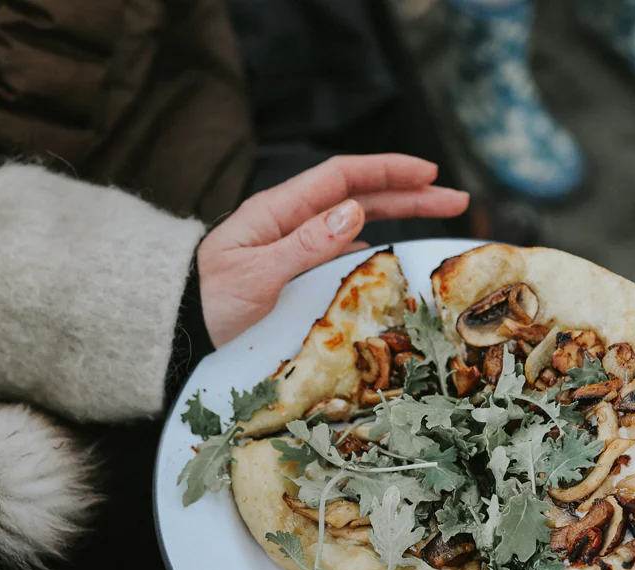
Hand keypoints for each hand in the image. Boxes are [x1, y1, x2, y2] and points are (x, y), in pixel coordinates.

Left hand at [197, 155, 468, 345]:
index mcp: (278, 211)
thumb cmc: (208, 304)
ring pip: (357, 223)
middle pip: (359, 196)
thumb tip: (355, 212)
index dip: (387, 170)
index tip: (428, 173)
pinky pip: (343, 254)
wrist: (178, 334)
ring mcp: (294, 248)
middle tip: (456, 198)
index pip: (342, 176)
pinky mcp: (296, 275)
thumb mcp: (255, 276)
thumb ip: (304, 246)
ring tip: (439, 220)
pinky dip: (375, 250)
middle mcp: (290, 223)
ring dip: (399, 219)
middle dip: (408, 193)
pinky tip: (395, 257)